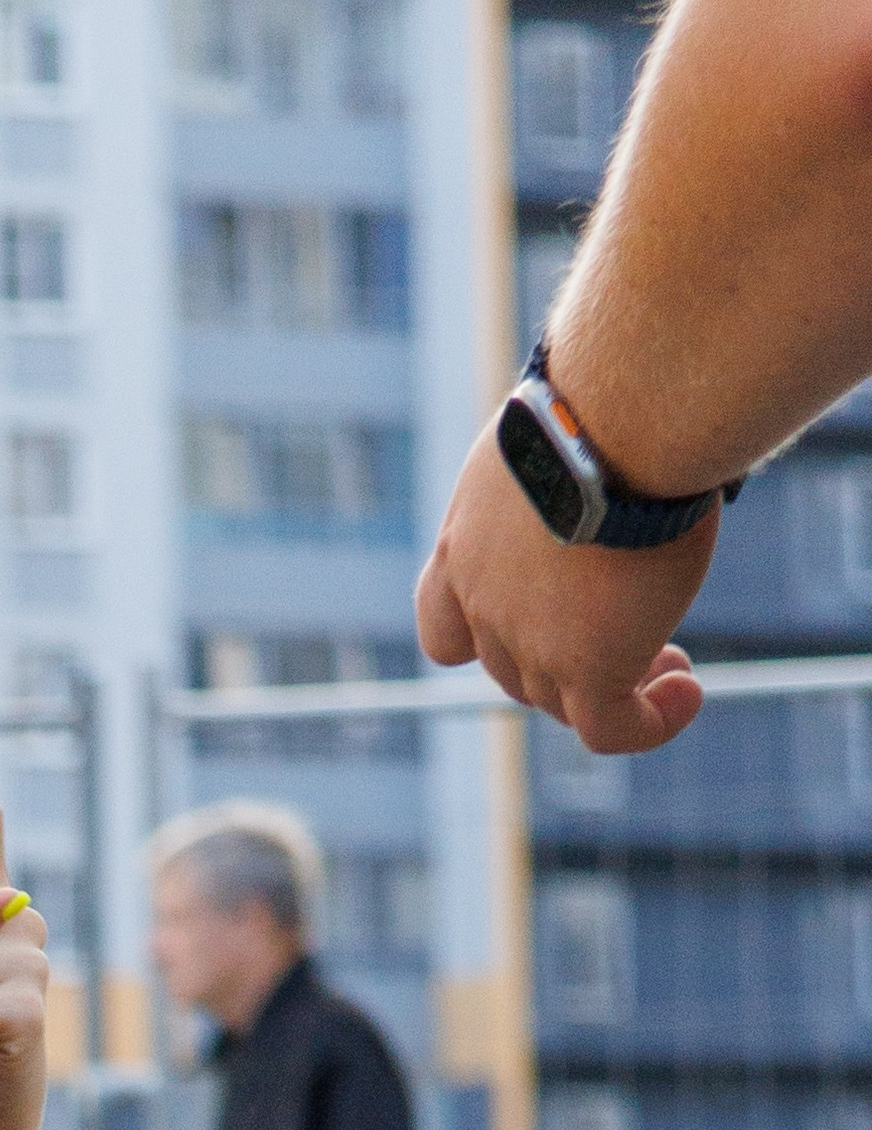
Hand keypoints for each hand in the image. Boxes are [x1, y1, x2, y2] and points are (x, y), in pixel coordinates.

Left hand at [418, 426, 712, 754]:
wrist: (621, 415)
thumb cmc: (602, 399)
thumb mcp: (556, 436)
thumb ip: (560, 478)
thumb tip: (604, 466)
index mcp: (465, 547)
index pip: (445, 627)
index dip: (484, 639)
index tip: (539, 620)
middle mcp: (485, 602)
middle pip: (515, 668)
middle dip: (570, 659)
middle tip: (632, 631)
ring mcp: (530, 641)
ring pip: (561, 699)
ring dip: (616, 687)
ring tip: (670, 662)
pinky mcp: (588, 666)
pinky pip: (610, 730)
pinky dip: (648, 723)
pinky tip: (685, 692)